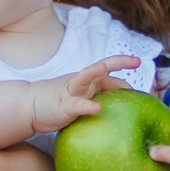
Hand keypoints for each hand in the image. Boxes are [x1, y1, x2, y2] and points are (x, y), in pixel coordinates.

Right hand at [27, 56, 142, 133]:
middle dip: (119, 61)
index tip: (139, 65)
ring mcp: (72, 92)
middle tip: (136, 61)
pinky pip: (77, 105)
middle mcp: (82, 82)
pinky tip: (96, 109)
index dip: (125, 68)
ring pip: (84, 78)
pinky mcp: (64, 105)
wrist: (30, 105)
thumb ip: (97, 97)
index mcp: (88, 80)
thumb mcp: (81, 97)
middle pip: (102, 67)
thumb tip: (122, 106)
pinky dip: (86, 106)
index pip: (109, 73)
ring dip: (94, 72)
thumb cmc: (59, 101)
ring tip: (104, 68)